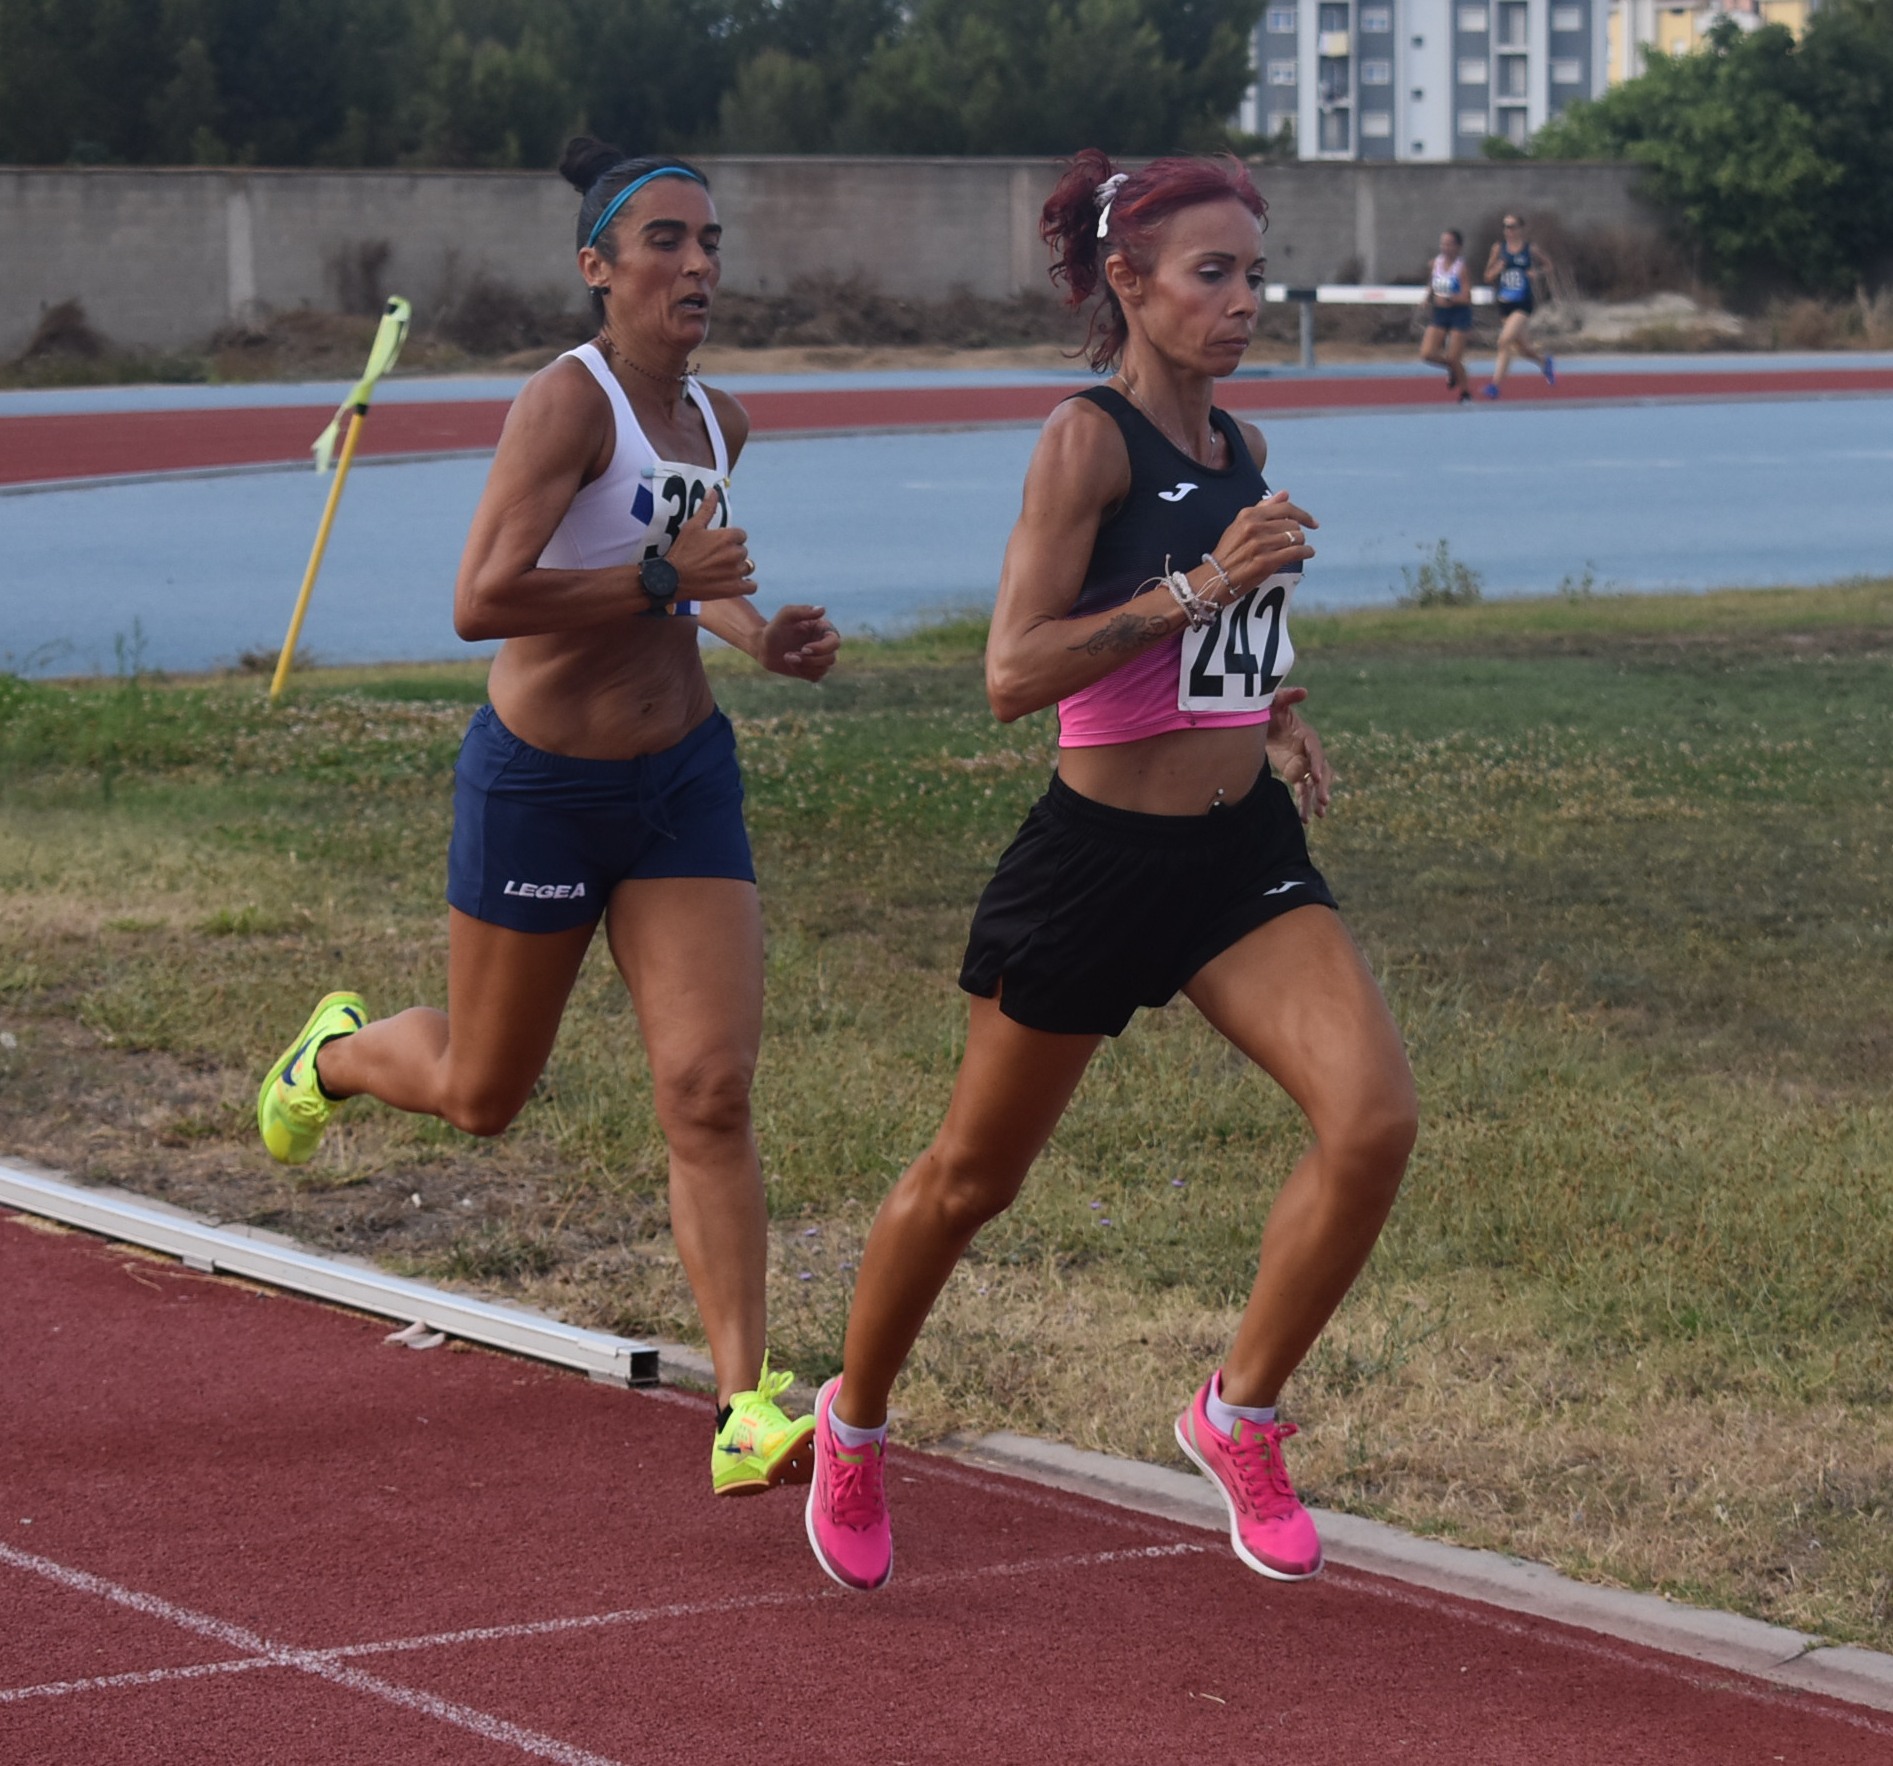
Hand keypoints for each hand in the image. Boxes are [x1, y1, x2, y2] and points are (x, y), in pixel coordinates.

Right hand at [663, 487, 755, 602]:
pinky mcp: (734, 588)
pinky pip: (751, 587)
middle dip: (732, 553)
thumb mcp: (692, 526)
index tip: (719, 544)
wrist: (672, 579)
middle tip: (717, 558)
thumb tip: (713, 490)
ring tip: (724, 570)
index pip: (740, 535)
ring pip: (747, 567)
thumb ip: (706, 508)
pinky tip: (739, 583)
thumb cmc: (682, 551)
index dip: (731, 539)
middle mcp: (735, 554)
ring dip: (739, 568)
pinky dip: (747, 585)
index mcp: (727, 537)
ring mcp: (736, 572)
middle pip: (743, 551)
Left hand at [760, 603, 839, 680]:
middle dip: (810, 660)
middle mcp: (826, 644)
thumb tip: (822, 609)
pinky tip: (791, 664)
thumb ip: (803, 610)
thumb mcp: (786, 615)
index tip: (804, 649)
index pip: (835, 642)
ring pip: (824, 669)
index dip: (822, 648)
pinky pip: (816, 677)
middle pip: (831, 658)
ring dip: (804, 665)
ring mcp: (820, 658)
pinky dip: (803, 672)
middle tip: (791, 655)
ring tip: (787, 657)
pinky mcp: (813, 670)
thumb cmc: (775, 628)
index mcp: (823, 629)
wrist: (763, 646)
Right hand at [1206, 489, 1316, 596]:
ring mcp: (1260, 544)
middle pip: (1292, 523)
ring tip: (1299, 548)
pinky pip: (1296, 552)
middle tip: (1295, 541)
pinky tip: (1307, 553)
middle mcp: (1254, 527)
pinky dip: (1306, 552)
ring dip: (1301, 543)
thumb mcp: (1240, 525)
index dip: (1303, 514)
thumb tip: (1284, 493)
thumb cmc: (1227, 554)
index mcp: (1248, 515)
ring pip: (1296, 537)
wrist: (1213, 579)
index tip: (1312, 522)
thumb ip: (1263, 508)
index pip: (1284, 508)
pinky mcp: (1266, 561)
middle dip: (1297, 533)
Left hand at [1264, 686, 1332, 823]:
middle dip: (1323, 787)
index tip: (1316, 777)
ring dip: (1316, 799)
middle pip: (1321, 771)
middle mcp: (1310, 752)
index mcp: (1308, 736)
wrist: (1265, 723)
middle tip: (1324, 802)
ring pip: (1314, 785)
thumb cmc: (1272, 710)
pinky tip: (1305, 819)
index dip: (1317, 764)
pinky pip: (1303, 790)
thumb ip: (1287, 697)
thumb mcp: (1276, 702)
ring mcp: (1305, 764)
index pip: (1316, 751)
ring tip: (1319, 815)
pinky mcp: (1297, 773)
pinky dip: (1304, 804)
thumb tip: (1303, 691)